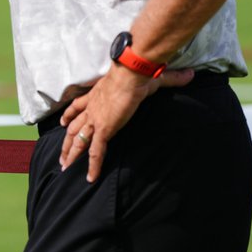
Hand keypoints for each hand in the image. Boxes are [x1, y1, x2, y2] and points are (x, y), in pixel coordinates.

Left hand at [59, 66, 194, 182]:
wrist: (132, 74)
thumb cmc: (139, 74)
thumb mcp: (152, 77)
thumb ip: (170, 78)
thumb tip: (190, 75)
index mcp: (97, 95)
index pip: (78, 106)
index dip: (69, 115)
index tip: (61, 122)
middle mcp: (92, 108)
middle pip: (72, 127)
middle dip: (66, 142)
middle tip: (61, 155)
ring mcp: (96, 120)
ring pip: (78, 140)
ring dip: (71, 154)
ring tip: (65, 167)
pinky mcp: (104, 130)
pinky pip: (96, 152)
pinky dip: (93, 166)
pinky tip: (90, 178)